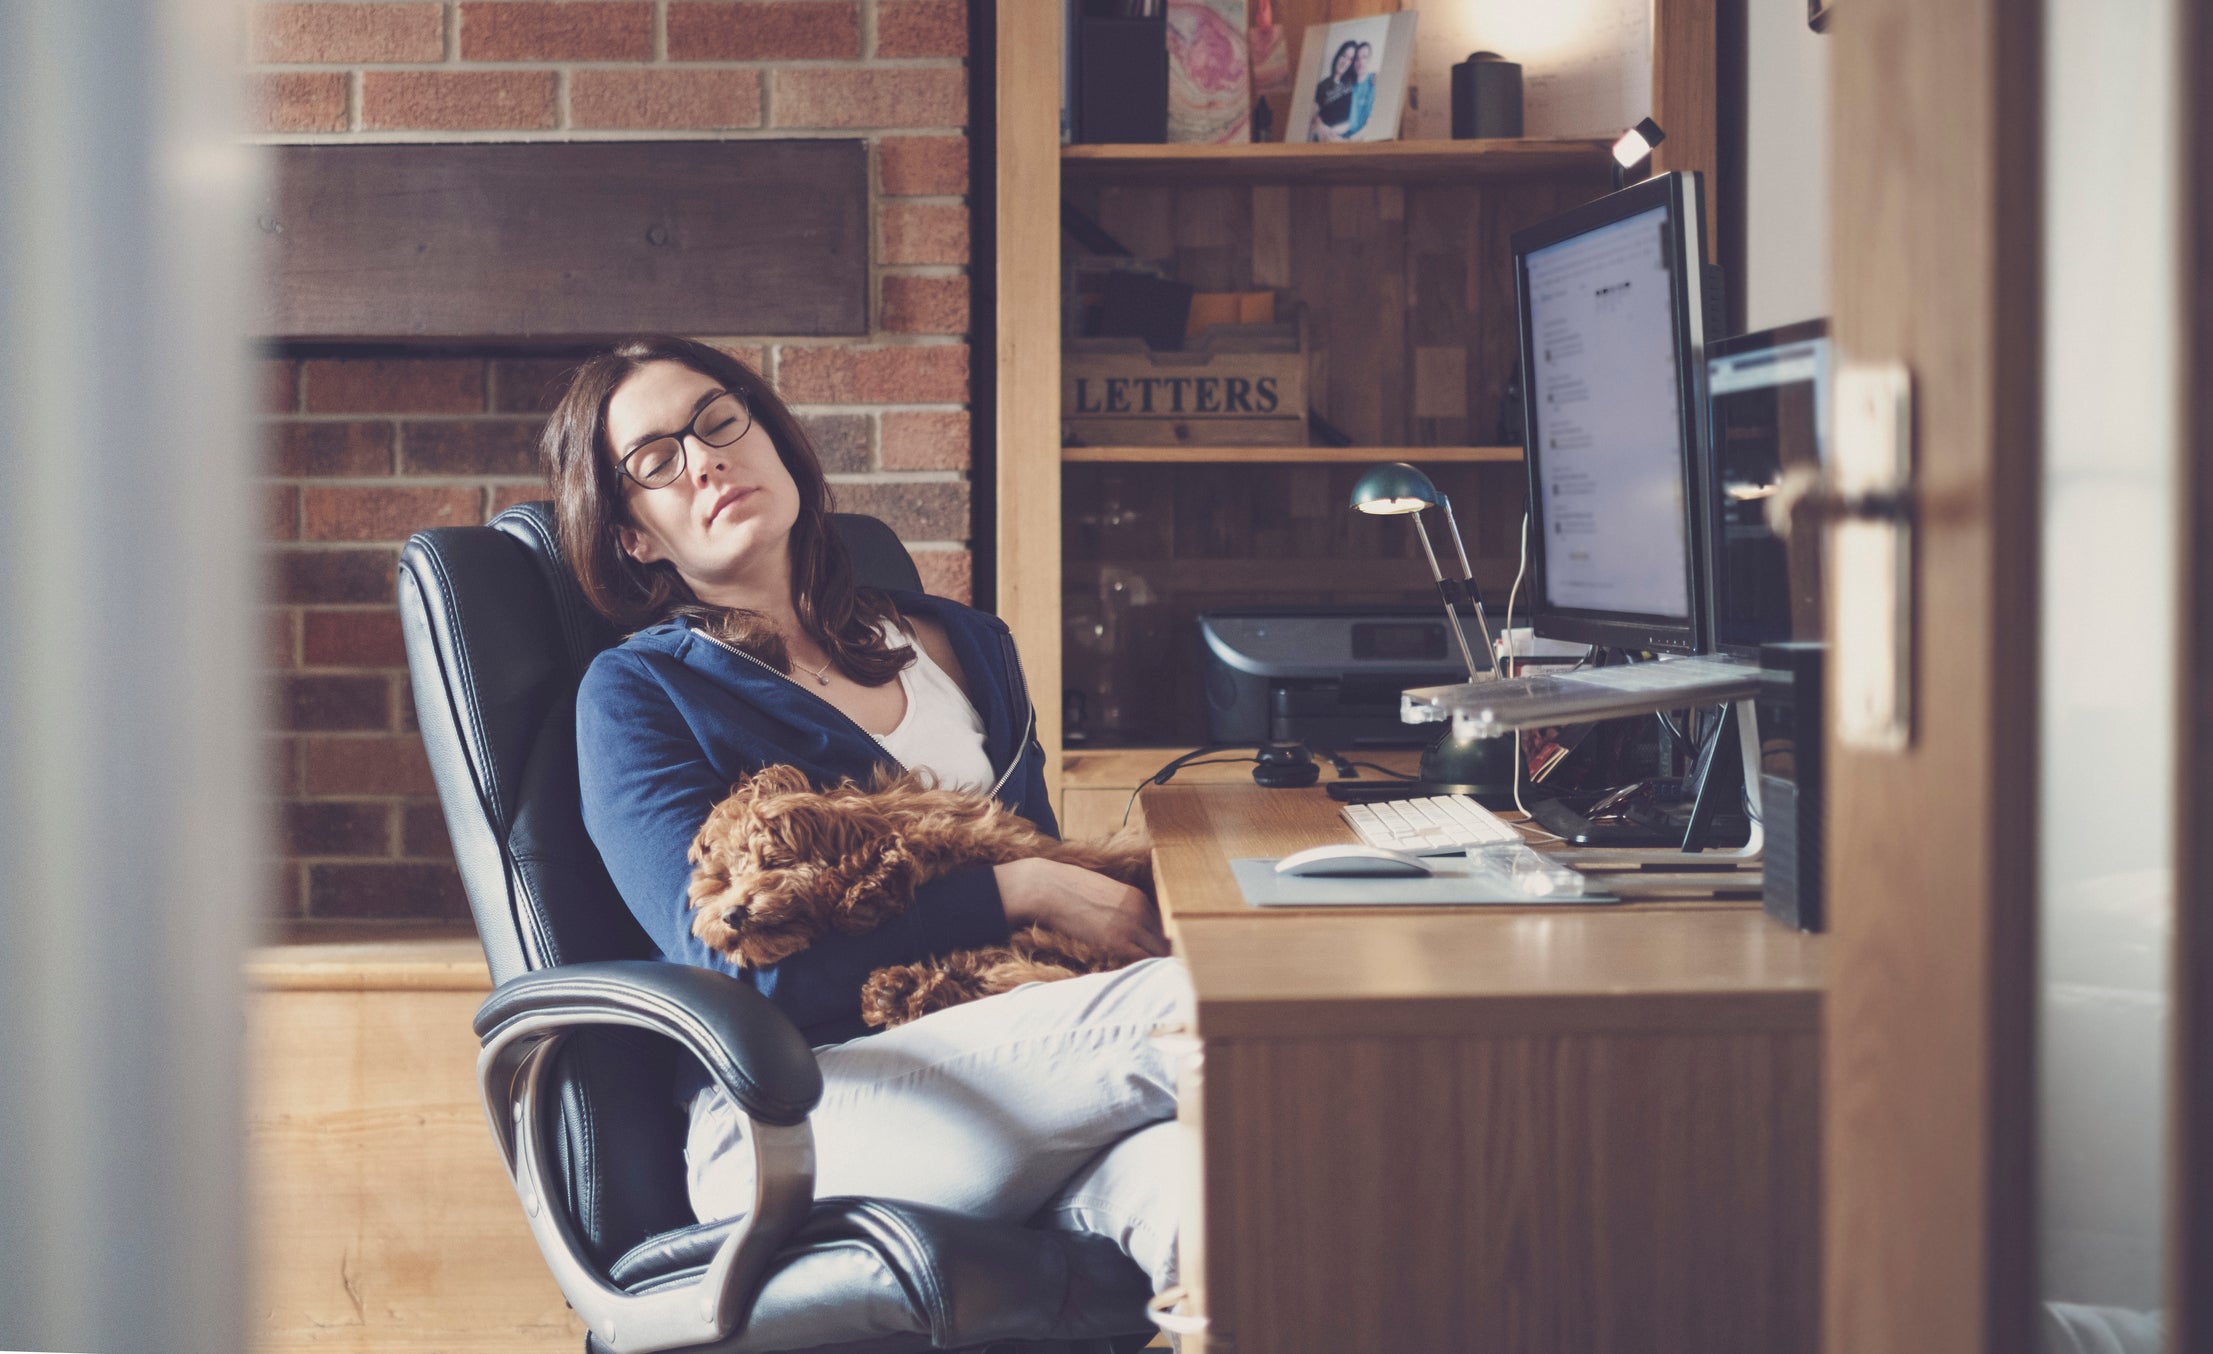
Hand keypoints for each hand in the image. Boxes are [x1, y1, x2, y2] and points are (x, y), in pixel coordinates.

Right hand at [993, 858, 1169, 962]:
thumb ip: (1119, 907)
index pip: (1162, 926)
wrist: (1047, 887)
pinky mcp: (1115, 940)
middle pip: (1164, 941)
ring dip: (1154, 965)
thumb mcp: (1103, 891)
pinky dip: (1141, 970)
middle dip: (1162, 957)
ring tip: (1151, 980)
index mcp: (1138, 898)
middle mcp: (1139, 910)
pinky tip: (1137, 978)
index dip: (1159, 943)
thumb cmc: (1067, 889)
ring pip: (1156, 953)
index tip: (1157, 957)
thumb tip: (1121, 924)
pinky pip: (1139, 960)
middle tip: (1160, 974)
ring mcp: (1129, 925)